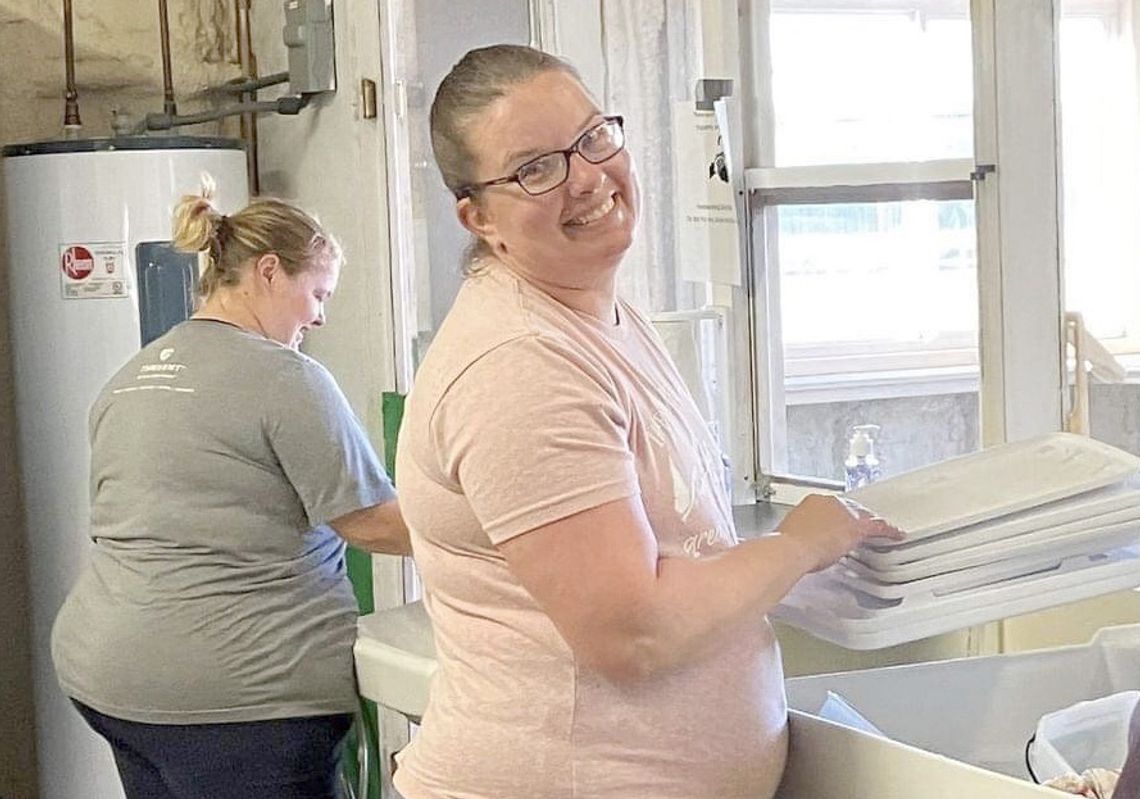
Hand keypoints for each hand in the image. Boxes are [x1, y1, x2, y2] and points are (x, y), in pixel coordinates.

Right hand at [779, 493, 903, 572]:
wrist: (793, 548)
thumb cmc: (787, 545)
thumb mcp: (791, 536)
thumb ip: (800, 536)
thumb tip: (796, 545)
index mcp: (812, 502)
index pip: (830, 507)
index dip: (836, 519)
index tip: (836, 527)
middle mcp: (830, 502)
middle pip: (849, 509)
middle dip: (853, 519)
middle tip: (857, 531)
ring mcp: (845, 512)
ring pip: (864, 516)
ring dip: (871, 523)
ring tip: (879, 531)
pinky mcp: (858, 526)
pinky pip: (878, 526)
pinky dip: (889, 531)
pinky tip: (896, 534)